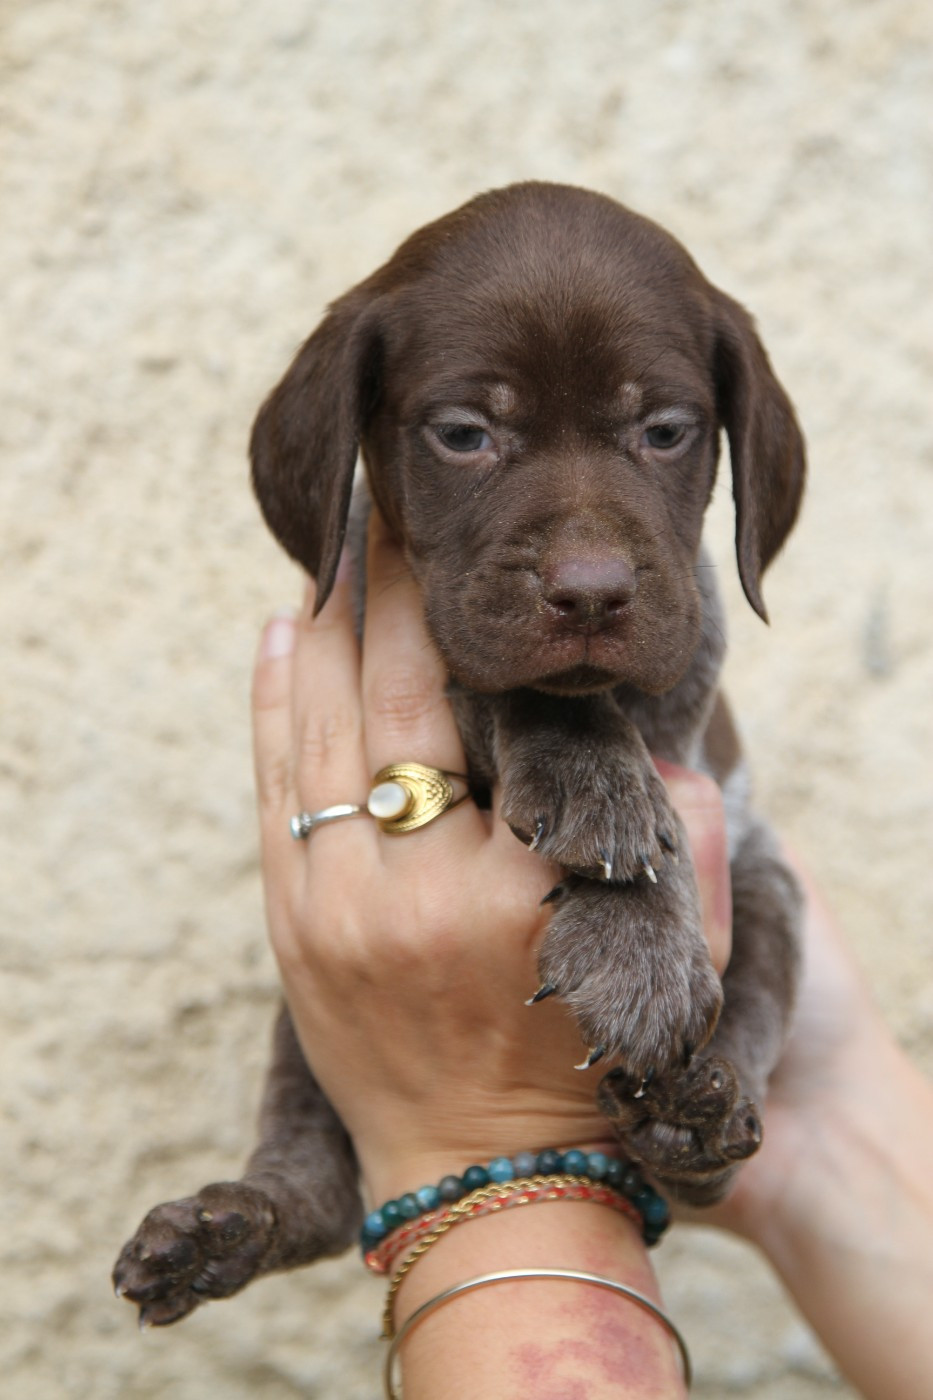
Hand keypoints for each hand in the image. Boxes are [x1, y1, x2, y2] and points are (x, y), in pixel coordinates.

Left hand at [251, 515, 731, 1205]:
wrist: (481, 1178)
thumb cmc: (581, 1067)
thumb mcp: (666, 964)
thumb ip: (682, 847)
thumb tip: (662, 747)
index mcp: (516, 887)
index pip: (489, 717)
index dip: (465, 624)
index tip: (462, 554)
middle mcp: (413, 888)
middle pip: (390, 699)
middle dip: (386, 593)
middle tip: (384, 515)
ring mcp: (335, 909)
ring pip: (315, 728)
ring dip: (320, 630)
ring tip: (330, 554)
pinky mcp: (289, 929)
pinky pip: (272, 787)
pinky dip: (272, 703)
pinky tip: (279, 637)